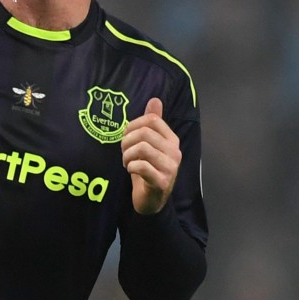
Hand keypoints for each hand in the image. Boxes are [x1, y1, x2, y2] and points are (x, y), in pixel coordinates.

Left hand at [121, 98, 181, 214]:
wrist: (152, 199)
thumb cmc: (148, 169)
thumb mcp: (149, 144)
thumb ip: (153, 123)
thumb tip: (155, 100)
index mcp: (172, 140)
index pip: (152, 120)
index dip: (132, 125)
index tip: (126, 136)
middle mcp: (174, 152)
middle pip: (145, 133)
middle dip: (127, 141)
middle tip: (124, 152)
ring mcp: (170, 167)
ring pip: (142, 148)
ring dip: (127, 155)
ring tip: (127, 162)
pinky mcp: (162, 182)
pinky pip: (141, 166)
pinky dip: (131, 166)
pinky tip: (131, 170)